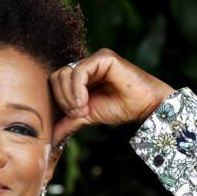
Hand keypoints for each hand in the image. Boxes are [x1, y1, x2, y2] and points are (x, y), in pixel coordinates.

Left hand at [49, 49, 175, 146]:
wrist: (145, 107)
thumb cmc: (120, 108)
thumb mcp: (87, 116)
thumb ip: (68, 122)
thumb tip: (51, 138)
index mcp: (81, 75)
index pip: (56, 82)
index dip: (60, 100)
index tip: (76, 115)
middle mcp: (86, 64)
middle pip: (57, 76)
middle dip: (63, 99)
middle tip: (79, 112)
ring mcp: (95, 59)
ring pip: (65, 73)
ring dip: (70, 96)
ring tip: (84, 108)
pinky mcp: (104, 57)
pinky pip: (79, 72)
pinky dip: (77, 89)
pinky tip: (85, 101)